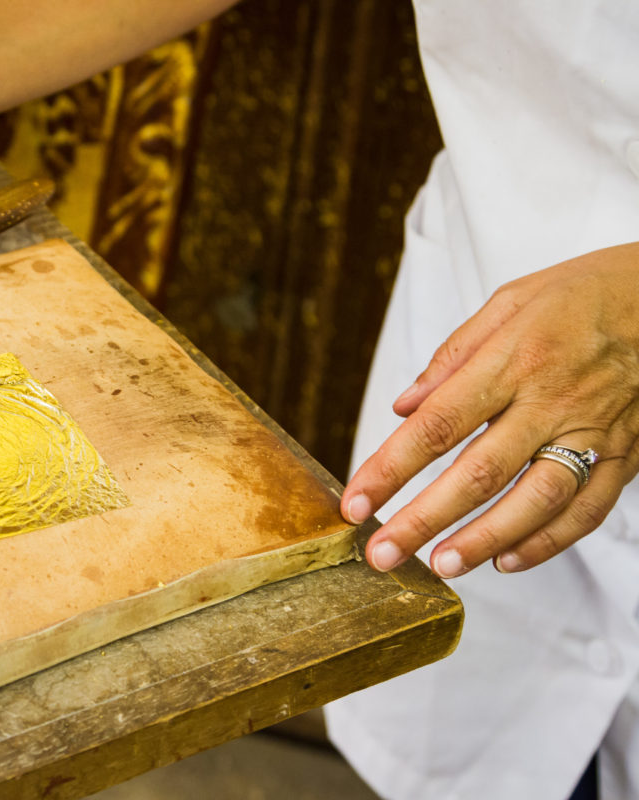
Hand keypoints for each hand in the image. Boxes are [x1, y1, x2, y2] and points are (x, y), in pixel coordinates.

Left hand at [341, 242, 638, 576]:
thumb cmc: (585, 292)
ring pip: (534, 501)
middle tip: (383, 553)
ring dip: (484, 540)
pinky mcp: (627, 454)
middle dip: (424, 518)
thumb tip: (403, 407)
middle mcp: (551, 401)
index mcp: (513, 360)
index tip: (356, 502)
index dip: (390, 468)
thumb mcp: (510, 301)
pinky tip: (507, 561)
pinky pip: (587, 509)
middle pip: (478, 472)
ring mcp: (593, 431)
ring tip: (440, 566)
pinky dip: (547, 542)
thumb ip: (453, 357)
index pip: (437, 425)